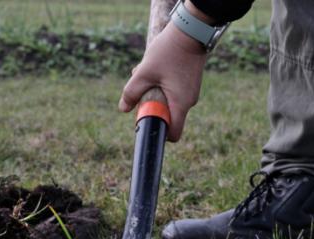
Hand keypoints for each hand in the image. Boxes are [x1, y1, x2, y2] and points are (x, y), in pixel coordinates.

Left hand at [118, 21, 207, 141]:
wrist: (191, 30)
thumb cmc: (168, 51)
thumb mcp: (144, 72)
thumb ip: (132, 92)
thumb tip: (123, 109)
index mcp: (180, 104)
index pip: (173, 134)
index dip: (159, 131)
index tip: (147, 119)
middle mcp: (189, 101)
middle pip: (169, 117)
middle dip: (152, 108)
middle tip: (142, 92)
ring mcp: (191, 92)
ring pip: (170, 102)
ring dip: (155, 93)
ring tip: (147, 74)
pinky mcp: (190, 82)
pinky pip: (174, 92)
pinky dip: (163, 85)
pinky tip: (155, 69)